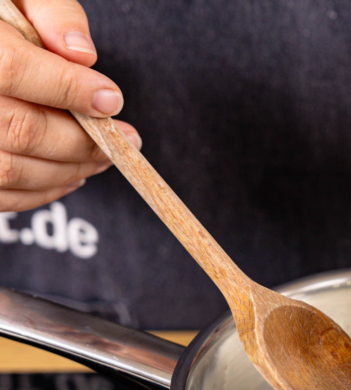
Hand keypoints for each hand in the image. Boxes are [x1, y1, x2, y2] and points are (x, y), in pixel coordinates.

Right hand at [0, 0, 140, 211]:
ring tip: (103, 157)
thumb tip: (83, 55)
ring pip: (13, 169)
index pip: (15, 70)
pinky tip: (71, 174)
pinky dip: (43, 192)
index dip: (71, 89)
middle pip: (22, 130)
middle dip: (84, 141)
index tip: (112, 99)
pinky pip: (2, 195)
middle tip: (124, 140)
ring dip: (71, 169)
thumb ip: (53, 13)